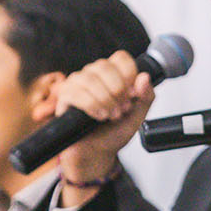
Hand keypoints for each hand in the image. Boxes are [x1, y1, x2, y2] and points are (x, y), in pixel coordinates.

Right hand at [53, 52, 154, 196]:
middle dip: (118, 90)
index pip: (120, 58)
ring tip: (111, 115)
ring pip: (90, 79)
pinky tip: (98, 116)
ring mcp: (77, 84)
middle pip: (104, 66)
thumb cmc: (114, 133)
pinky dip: (92, 106)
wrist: (98, 153)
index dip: (129, 74)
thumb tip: (144, 77)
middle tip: (122, 109)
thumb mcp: (138, 116)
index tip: (133, 94)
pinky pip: (76, 93)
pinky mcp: (64, 97)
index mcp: (112, 75)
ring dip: (105, 100)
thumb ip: (146, 97)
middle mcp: (93, 75)